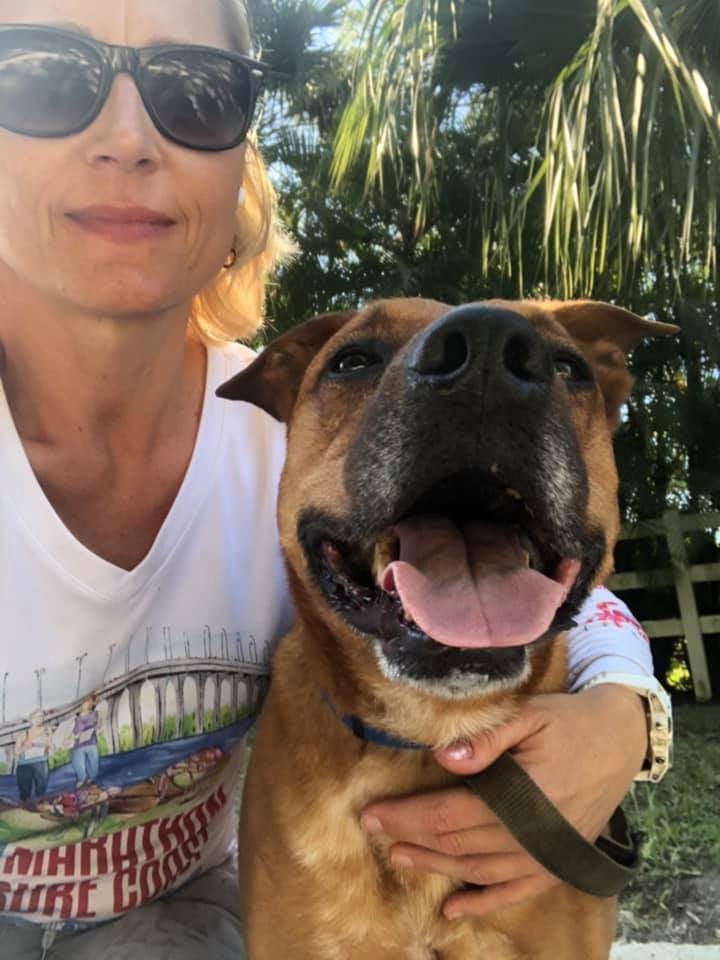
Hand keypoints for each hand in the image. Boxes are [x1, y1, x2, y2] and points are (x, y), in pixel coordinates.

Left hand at [360, 684, 646, 917]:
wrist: (621, 739)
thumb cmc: (569, 721)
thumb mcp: (530, 715)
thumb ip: (487, 738)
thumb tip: (443, 758)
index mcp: (523, 795)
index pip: (449, 813)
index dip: (408, 816)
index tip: (372, 813)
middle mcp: (532, 833)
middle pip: (456, 843)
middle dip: (410, 838)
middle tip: (374, 832)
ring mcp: (545, 854)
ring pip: (477, 870)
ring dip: (436, 867)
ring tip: (400, 857)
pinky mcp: (555, 863)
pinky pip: (513, 891)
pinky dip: (482, 902)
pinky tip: (454, 910)